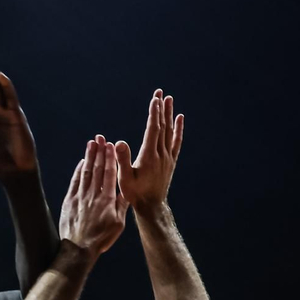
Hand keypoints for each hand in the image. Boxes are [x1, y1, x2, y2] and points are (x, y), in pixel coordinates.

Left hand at [59, 136, 124, 256]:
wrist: (78, 249)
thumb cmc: (100, 239)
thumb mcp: (118, 224)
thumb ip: (122, 205)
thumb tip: (127, 190)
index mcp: (107, 199)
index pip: (109, 173)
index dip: (110, 158)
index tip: (111, 145)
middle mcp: (93, 195)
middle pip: (97, 169)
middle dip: (99, 151)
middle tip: (100, 137)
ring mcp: (80, 197)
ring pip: (85, 172)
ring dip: (89, 156)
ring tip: (91, 143)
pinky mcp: (69, 202)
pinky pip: (74, 182)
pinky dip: (78, 171)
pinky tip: (81, 162)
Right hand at [113, 89, 184, 211]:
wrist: (151, 206)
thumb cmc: (135, 194)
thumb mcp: (124, 179)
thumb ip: (122, 160)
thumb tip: (119, 142)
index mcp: (149, 156)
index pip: (153, 129)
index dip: (154, 113)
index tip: (154, 99)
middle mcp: (161, 154)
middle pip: (163, 126)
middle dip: (161, 108)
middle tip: (160, 92)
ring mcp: (168, 157)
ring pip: (169, 131)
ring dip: (169, 114)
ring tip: (169, 99)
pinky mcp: (170, 161)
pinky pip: (176, 141)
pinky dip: (178, 129)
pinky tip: (179, 118)